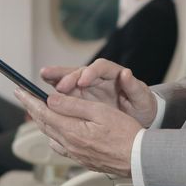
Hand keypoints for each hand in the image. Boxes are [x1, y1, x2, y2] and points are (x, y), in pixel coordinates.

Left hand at [14, 88, 141, 176]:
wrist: (138, 159)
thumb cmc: (125, 134)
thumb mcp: (100, 111)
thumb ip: (73, 105)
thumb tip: (52, 100)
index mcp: (72, 131)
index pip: (43, 112)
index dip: (29, 100)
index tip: (19, 90)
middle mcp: (69, 144)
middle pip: (44, 124)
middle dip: (32, 108)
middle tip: (24, 97)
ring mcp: (75, 153)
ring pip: (51, 135)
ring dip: (43, 121)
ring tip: (39, 110)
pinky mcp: (82, 159)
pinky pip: (60, 146)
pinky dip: (54, 135)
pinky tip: (57, 131)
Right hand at [41, 59, 156, 126]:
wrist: (139, 117)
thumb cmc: (141, 105)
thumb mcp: (141, 98)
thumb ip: (134, 87)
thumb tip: (126, 73)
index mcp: (112, 73)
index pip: (99, 67)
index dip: (90, 73)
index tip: (83, 81)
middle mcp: (97, 77)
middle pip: (79, 70)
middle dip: (67, 74)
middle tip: (55, 82)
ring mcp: (86, 87)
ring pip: (68, 79)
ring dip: (56, 78)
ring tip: (43, 76)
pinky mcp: (80, 97)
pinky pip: (65, 93)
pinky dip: (55, 93)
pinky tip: (44, 95)